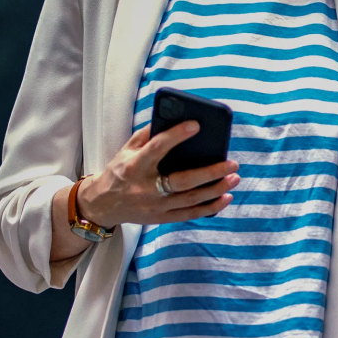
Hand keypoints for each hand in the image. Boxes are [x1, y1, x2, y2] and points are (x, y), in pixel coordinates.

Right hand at [79, 121, 239, 226]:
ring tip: (234, 177)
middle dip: (209, 172)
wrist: (104, 204)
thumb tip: (173, 119)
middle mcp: (145, 188)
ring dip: (215, 189)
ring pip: (190, 200)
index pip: (157, 148)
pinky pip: (190, 214)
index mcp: (134, 166)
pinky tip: (226, 197)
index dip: (176, 136)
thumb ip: (147, 135)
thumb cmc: (120, 170)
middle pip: (182, 181)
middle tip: (231, 163)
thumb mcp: (127, 149)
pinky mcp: (161, 218)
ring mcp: (155, 206)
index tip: (196, 125)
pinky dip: (210, 207)